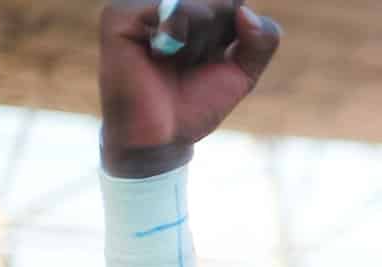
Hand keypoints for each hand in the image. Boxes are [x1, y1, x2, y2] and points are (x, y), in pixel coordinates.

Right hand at [98, 1, 281, 176]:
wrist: (162, 137)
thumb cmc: (196, 103)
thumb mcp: (243, 72)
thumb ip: (261, 41)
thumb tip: (245, 11)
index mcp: (191, 8)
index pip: (234, 3)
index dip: (234, 34)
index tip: (210, 57)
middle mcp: (165, 2)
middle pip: (221, 1)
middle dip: (218, 37)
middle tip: (190, 61)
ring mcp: (140, 5)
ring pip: (200, 3)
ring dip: (200, 41)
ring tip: (175, 59)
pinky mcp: (119, 15)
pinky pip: (169, 9)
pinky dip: (179, 35)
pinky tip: (161, 53)